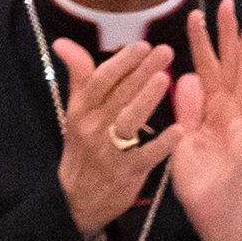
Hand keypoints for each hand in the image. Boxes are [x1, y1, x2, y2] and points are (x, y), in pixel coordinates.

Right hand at [55, 40, 177, 239]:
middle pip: (118, 95)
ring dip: (146, 99)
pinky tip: (179, 129)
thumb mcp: (76, 112)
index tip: (142, 45)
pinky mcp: (126, 173)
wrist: (78, 198)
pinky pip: (144, 156)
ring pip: (128, 121)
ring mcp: (109, 150)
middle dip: (141, 71)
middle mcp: (93, 127)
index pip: (100, 80)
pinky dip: (161, 144)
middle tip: (165, 51)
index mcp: (82, 110)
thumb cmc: (84, 147)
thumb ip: (79, 77)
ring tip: (165, 79)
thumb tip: (62, 42)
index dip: (121, 62)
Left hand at [169, 0, 241, 240]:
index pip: (204, 70)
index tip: (198, 14)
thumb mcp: (182, 143)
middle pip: (230, 67)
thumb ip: (185, 111)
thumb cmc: (199, 186)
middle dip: (228, 35)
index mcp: (208, 113)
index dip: (202, 43)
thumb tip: (184, 78)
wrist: (214, 218)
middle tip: (228, 4)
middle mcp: (228, 114)